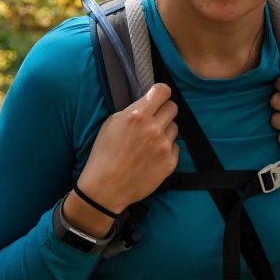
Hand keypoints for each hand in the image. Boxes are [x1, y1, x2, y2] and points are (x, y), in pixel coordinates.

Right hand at [64, 84, 178, 234]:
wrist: (105, 188)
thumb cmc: (104, 154)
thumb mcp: (111, 123)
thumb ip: (132, 110)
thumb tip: (148, 103)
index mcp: (137, 115)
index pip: (163, 91)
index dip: (161, 93)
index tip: (158, 97)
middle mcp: (154, 128)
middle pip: (172, 107)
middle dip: (163, 111)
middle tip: (154, 120)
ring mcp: (164, 146)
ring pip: (174, 128)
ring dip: (164, 132)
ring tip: (149, 143)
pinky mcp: (170, 162)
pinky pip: (175, 147)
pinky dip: (166, 149)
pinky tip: (152, 157)